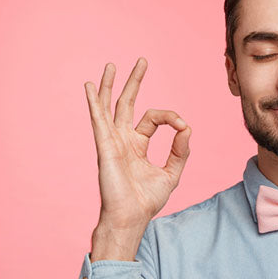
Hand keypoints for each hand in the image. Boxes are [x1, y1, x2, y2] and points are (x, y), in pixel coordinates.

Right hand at [84, 57, 191, 260]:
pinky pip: (99, 120)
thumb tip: (187, 128)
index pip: (153, 118)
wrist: (132, 217)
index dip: (170, 118)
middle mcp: (123, 139)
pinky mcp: (105, 147)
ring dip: (110, 85)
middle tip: (142, 61)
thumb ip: (180, 151)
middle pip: (127, 103)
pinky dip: (94, 102)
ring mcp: (112, 141)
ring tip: (111, 65)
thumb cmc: (147, 200)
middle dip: (134, 82)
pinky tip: (90, 86)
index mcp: (137, 144)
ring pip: (109, 107)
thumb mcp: (172, 173)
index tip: (183, 127)